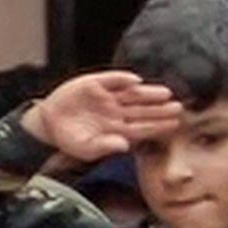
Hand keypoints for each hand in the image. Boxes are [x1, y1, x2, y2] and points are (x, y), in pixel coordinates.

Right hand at [22, 71, 180, 161]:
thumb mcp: (85, 149)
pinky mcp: (94, 84)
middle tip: (179, 108)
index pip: (143, 127)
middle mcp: (116, 111)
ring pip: (132, 94)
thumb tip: (124, 146)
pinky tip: (136, 80)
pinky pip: (112, 80)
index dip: (158, 125)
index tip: (175, 124)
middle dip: (160, 109)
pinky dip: (123, 79)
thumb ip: (105, 147)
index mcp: (118, 129)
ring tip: (166, 94)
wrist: (48, 124)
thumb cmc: (70, 139)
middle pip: (142, 109)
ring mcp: (107, 97)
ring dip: (148, 93)